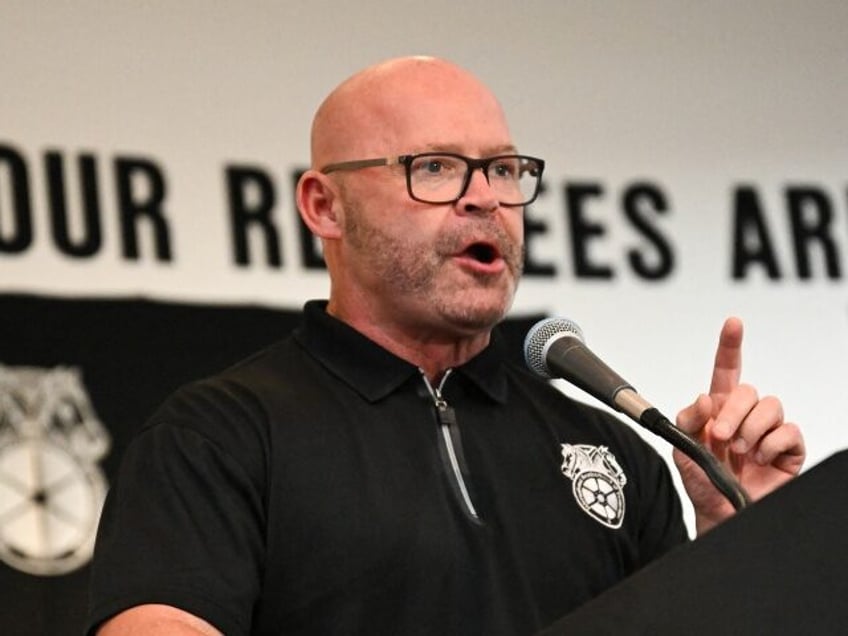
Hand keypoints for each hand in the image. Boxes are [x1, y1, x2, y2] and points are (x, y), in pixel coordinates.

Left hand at [674, 317, 804, 533]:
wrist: (720, 515)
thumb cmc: (702, 482)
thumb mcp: (683, 452)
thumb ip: (688, 422)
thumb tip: (704, 398)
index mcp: (717, 410)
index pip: (725, 371)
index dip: (730, 346)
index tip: (733, 323)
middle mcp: (744, 416)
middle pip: (748, 390)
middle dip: (732, 412)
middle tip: (720, 438)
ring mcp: (767, 432)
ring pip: (770, 406)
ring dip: (751, 428)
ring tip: (740, 451)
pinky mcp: (787, 450)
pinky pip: (789, 432)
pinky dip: (772, 445)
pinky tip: (761, 459)